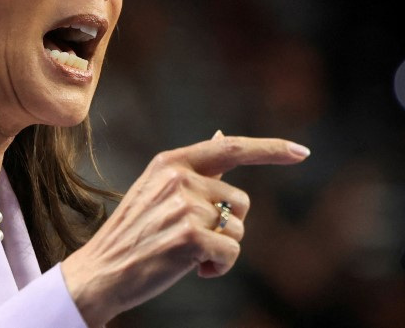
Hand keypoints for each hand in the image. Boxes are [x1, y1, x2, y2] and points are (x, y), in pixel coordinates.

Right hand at [61, 132, 309, 326]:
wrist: (102, 270)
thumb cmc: (135, 233)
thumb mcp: (157, 189)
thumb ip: (194, 167)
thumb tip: (222, 134)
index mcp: (170, 162)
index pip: (230, 148)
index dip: (270, 149)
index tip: (301, 152)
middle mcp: (179, 178)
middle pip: (240, 201)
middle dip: (228, 226)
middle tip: (192, 238)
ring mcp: (185, 206)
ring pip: (237, 230)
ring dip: (221, 249)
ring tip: (187, 253)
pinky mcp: (191, 236)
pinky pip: (231, 253)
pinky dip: (219, 268)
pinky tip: (193, 269)